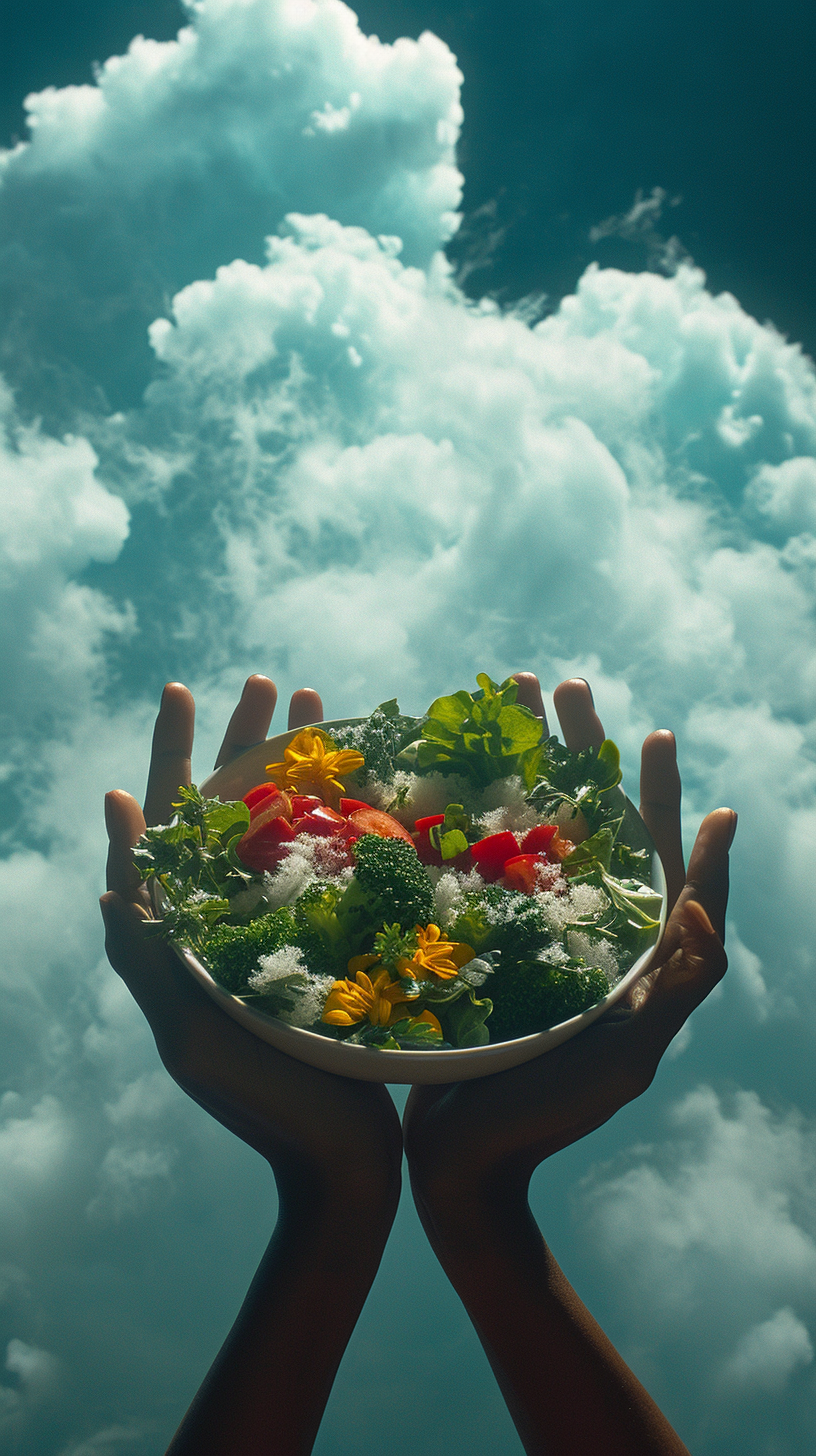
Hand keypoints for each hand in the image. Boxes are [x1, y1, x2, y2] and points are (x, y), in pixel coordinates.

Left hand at [101, 677, 401, 1455]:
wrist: (343, 1171)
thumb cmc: (267, 1111)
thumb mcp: (194, 1035)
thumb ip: (149, 955)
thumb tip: (113, 862)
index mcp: (184, 938)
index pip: (170, 826)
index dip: (173, 756)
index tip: (185, 693)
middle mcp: (229, 925)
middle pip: (231, 812)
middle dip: (245, 745)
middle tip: (271, 685)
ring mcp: (282, 935)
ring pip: (285, 829)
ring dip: (299, 767)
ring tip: (323, 708)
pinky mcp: (330, 949)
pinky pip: (334, 867)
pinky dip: (348, 818)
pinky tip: (378, 782)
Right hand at [404, 675, 734, 1196]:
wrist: (465, 1168)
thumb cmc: (549, 1119)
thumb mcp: (626, 1058)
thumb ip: (674, 988)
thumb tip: (704, 903)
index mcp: (635, 956)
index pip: (662, 862)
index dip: (665, 802)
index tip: (659, 740)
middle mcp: (587, 935)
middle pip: (593, 825)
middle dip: (582, 754)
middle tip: (564, 688)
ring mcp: (532, 938)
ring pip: (536, 834)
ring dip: (523, 767)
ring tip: (503, 705)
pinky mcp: (484, 946)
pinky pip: (484, 870)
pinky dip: (472, 818)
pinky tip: (443, 781)